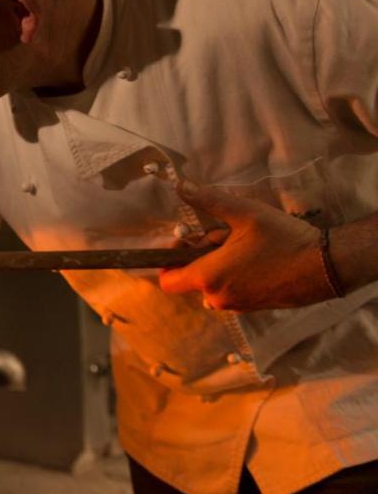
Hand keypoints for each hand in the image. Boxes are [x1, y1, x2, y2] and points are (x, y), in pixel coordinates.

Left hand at [158, 180, 330, 310]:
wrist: (326, 266)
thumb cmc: (284, 239)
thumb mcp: (245, 213)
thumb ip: (209, 201)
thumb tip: (181, 185)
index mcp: (209, 277)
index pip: (168, 281)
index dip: (170, 261)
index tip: (188, 242)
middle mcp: (218, 297)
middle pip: (192, 277)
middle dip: (202, 256)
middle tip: (226, 236)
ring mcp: (237, 305)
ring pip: (213, 284)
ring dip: (219, 265)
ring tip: (244, 247)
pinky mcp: (254, 308)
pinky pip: (232, 291)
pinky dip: (235, 275)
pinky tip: (257, 259)